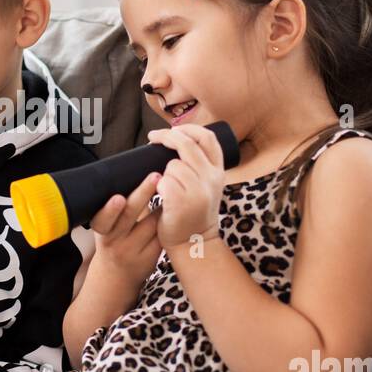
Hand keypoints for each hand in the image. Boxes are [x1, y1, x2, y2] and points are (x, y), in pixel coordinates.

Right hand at [87, 170, 162, 285]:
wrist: (116, 277)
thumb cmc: (113, 242)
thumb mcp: (106, 228)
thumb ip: (116, 208)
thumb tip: (131, 174)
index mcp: (102, 231)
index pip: (103, 219)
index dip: (110, 210)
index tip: (118, 198)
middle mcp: (115, 242)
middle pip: (129, 217)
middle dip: (142, 194)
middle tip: (154, 177)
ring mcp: (133, 251)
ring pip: (152, 224)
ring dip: (161, 205)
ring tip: (170, 185)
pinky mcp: (151, 258)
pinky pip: (163, 235)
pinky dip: (169, 221)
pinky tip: (176, 210)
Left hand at [145, 124, 224, 247]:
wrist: (194, 243)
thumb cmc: (194, 212)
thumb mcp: (206, 186)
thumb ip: (199, 165)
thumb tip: (177, 137)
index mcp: (218, 172)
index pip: (208, 138)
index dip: (189, 128)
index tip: (174, 129)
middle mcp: (211, 179)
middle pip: (186, 145)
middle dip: (166, 137)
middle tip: (153, 137)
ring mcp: (198, 191)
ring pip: (173, 164)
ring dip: (164, 172)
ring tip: (167, 187)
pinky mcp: (181, 202)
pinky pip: (163, 181)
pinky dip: (159, 186)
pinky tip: (163, 198)